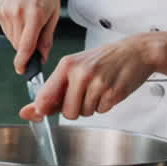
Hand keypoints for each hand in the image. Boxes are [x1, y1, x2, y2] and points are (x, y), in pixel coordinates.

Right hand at [0, 0, 59, 75]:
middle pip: (18, 45)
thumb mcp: (54, 12)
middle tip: (36, 36)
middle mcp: (17, 13)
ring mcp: (5, 12)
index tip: (23, 70)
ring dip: (20, 38)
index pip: (26, 45)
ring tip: (30, 20)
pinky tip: (21, 15)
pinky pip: (6, 30)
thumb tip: (42, 57)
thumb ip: (47, 37)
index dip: (23, 61)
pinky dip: (14, 29)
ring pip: (11, 39)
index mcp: (35, 14)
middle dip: (27, 48)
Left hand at [20, 34, 160, 121]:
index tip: (33, 113)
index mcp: (67, 65)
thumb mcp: (76, 66)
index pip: (46, 95)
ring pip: (85, 113)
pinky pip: (101, 111)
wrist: (135, 51)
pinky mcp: (113, 93)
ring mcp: (97, 83)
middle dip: (75, 109)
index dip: (39, 109)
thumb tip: (31, 110)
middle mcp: (81, 73)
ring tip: (99, 88)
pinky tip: (108, 90)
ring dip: (91, 106)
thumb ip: (55, 89)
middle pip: (67, 112)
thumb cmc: (103, 59)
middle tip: (85, 93)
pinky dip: (104, 105)